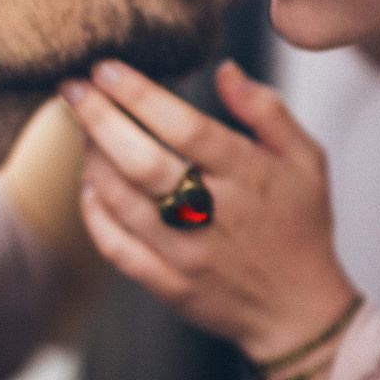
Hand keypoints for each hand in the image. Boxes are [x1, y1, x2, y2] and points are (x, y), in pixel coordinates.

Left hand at [61, 60, 354, 363]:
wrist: (299, 311)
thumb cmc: (302, 225)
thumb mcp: (306, 159)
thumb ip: (267, 111)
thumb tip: (226, 70)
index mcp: (249, 175)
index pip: (186, 127)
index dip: (140, 95)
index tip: (106, 68)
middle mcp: (215, 214)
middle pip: (143, 163)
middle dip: (99, 119)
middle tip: (72, 88)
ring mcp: (188, 254)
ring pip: (123, 202)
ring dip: (93, 160)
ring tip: (80, 128)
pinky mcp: (170, 285)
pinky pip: (117, 249)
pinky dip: (94, 214)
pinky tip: (87, 185)